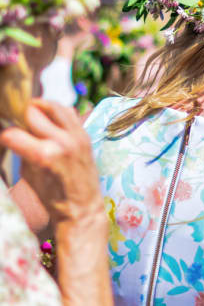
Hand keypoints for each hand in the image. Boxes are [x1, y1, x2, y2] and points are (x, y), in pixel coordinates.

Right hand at [0, 99, 103, 223]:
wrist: (82, 206)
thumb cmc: (52, 197)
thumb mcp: (28, 175)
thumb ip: (22, 150)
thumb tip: (14, 132)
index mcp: (44, 154)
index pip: (13, 134)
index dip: (4, 135)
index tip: (4, 138)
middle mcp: (62, 141)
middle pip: (33, 113)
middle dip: (19, 115)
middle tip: (14, 120)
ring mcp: (76, 135)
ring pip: (53, 106)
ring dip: (39, 106)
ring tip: (30, 112)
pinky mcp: (85, 134)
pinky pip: (69, 113)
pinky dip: (56, 111)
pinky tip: (49, 117)